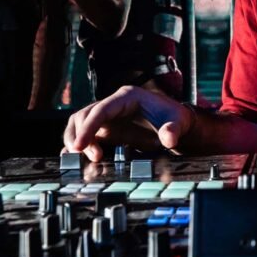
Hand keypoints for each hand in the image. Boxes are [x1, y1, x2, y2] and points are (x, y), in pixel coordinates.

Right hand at [62, 85, 195, 160]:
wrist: (176, 125)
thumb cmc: (176, 119)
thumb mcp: (179, 122)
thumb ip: (173, 129)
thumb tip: (168, 139)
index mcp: (127, 96)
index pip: (101, 109)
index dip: (88, 127)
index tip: (80, 146)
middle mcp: (113, 104)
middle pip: (85, 115)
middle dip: (81, 136)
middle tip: (91, 157)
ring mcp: (108, 116)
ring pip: (80, 123)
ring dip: (77, 141)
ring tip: (87, 160)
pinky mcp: (106, 129)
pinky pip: (86, 134)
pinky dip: (81, 145)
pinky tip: (81, 159)